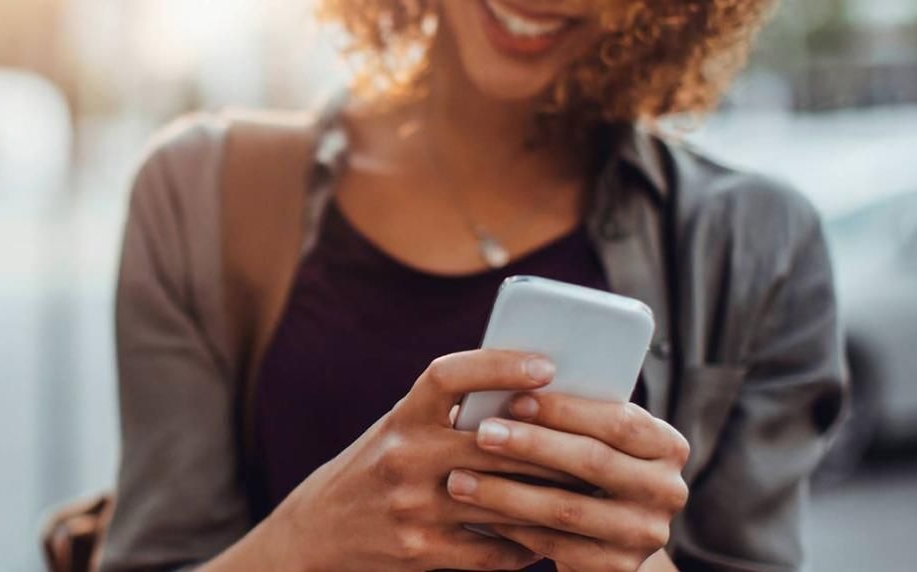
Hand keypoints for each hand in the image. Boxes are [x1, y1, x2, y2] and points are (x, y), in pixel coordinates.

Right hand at [234, 350, 575, 571]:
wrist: (317, 532)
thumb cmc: (373, 470)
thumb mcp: (398, 431)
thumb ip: (448, 417)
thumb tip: (531, 398)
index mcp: (401, 417)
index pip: (449, 376)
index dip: (498, 365)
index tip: (545, 365)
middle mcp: (404, 456)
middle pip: (496, 444)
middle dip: (552, 446)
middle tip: (599, 443)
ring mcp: (412, 506)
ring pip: (503, 500)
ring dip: (551, 499)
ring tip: (588, 493)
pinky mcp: (420, 550)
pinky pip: (493, 549)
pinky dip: (527, 545)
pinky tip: (549, 539)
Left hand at [444, 392, 690, 571]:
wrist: (606, 540)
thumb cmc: (585, 470)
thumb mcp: (594, 440)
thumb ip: (571, 418)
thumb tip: (510, 383)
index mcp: (667, 446)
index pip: (619, 420)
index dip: (565, 410)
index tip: (514, 399)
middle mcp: (668, 491)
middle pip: (593, 462)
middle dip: (531, 446)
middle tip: (482, 434)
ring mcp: (646, 534)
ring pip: (567, 508)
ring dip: (507, 493)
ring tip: (461, 479)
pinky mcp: (619, 569)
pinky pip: (556, 545)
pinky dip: (513, 528)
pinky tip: (479, 515)